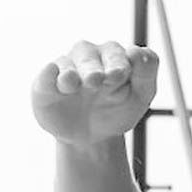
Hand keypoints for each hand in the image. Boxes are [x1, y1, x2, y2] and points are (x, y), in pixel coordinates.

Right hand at [31, 40, 158, 146]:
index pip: (116, 53)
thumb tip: (137, 52)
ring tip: (72, 84)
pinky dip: (48, 75)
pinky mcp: (45, 85)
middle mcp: (87, 57)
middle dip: (92, 68)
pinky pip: (45, 75)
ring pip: (66, 64)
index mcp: (112, 56)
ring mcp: (65, 69)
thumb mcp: (140, 96)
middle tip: (95, 81)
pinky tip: (55, 82)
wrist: (92, 139)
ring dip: (70, 73)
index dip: (118, 62)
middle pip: (88, 54)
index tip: (121, 76)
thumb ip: (146, 74)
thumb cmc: (118, 111)